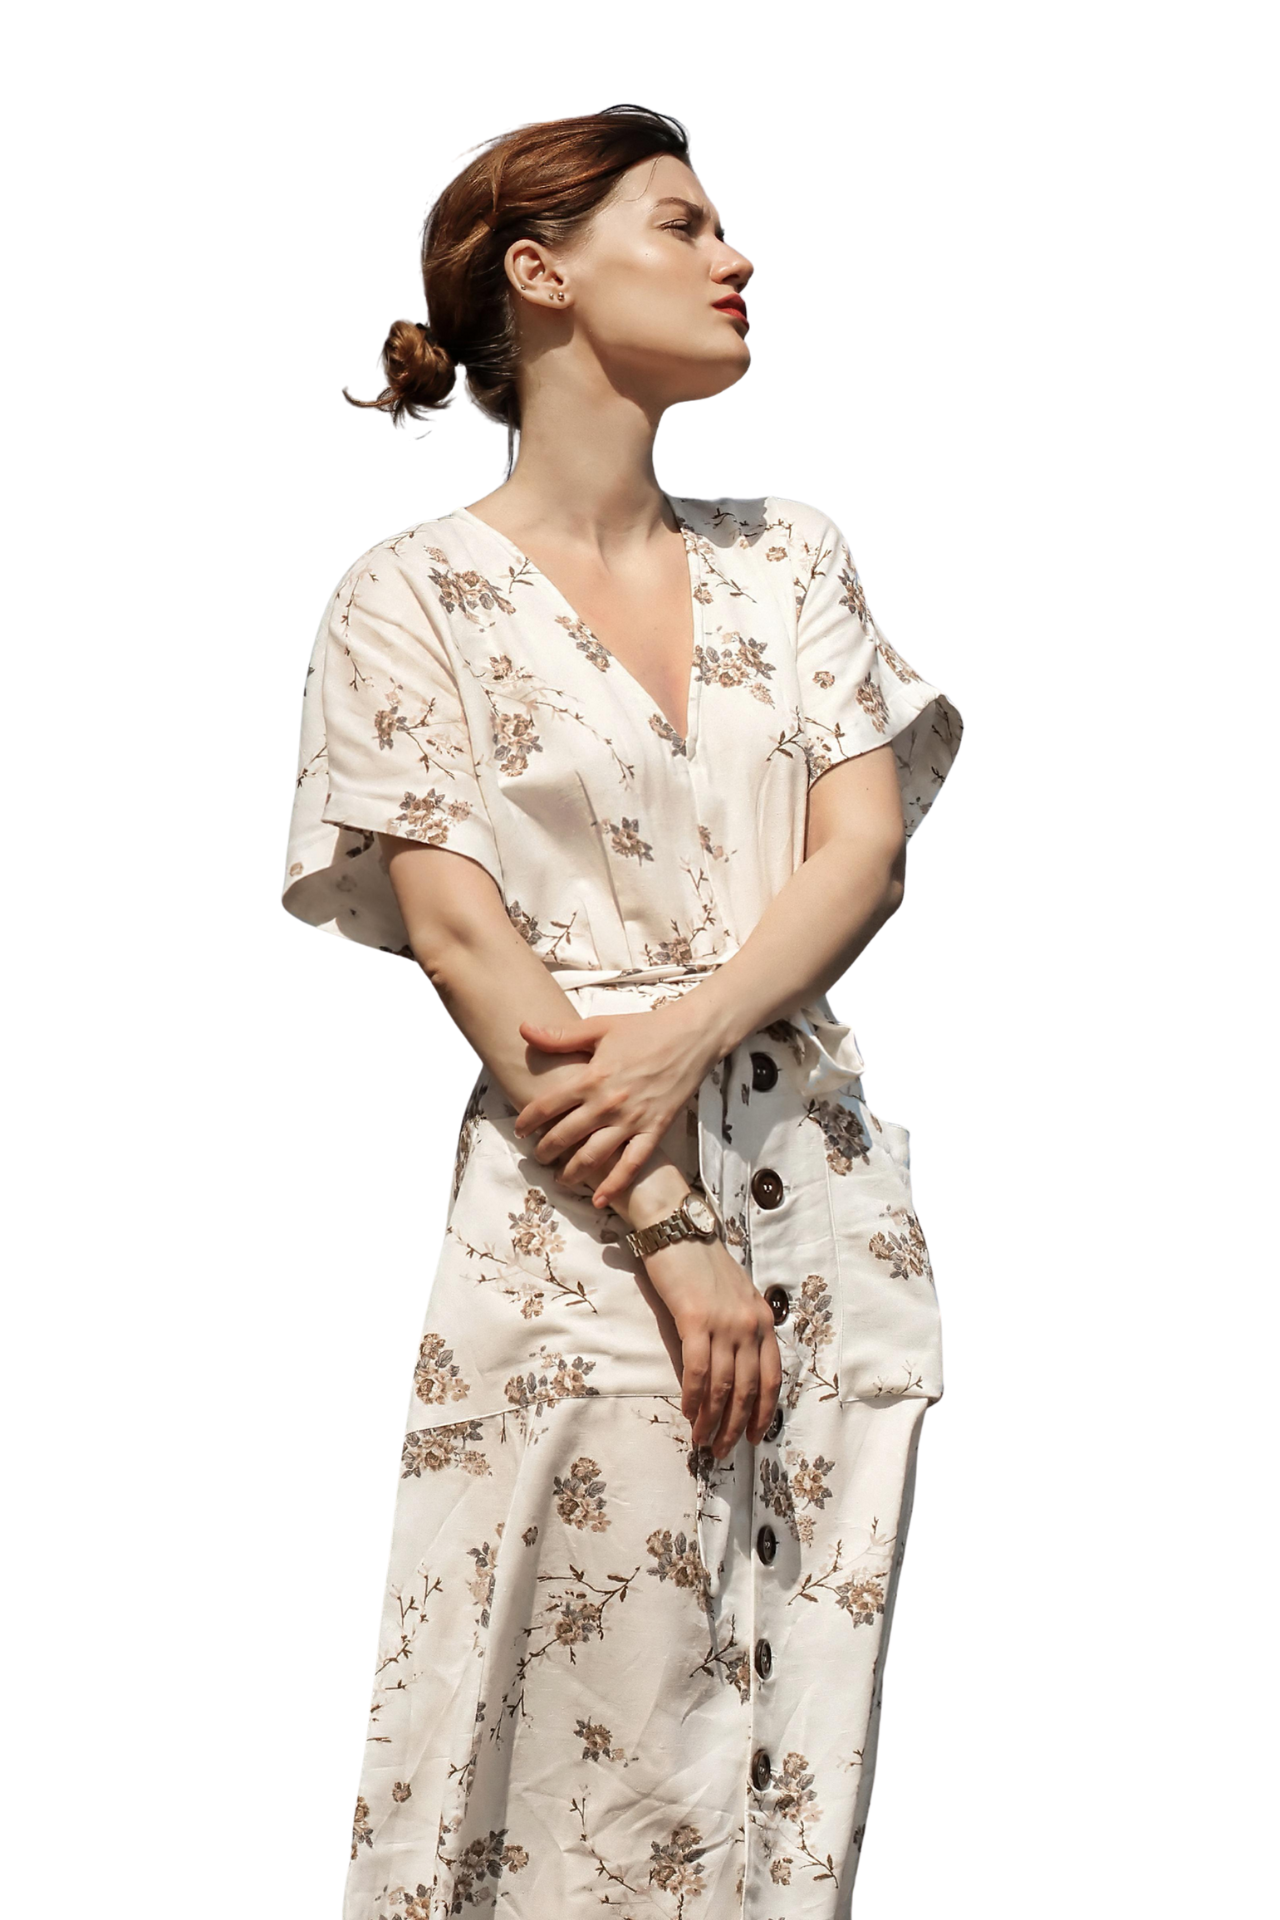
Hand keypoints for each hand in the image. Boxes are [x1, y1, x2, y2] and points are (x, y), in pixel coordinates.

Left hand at [514, 1004, 722, 1214]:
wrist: (691, 1036)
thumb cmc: (645, 1029)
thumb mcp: (600, 1027)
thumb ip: (560, 1035)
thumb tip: (524, 1028)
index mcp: (592, 1077)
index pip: (548, 1106)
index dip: (528, 1121)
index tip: (519, 1130)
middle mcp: (608, 1103)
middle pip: (565, 1135)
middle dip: (545, 1150)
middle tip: (537, 1157)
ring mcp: (632, 1120)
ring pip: (593, 1156)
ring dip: (572, 1172)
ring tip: (560, 1180)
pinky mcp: (655, 1130)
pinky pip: (632, 1164)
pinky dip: (615, 1184)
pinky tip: (599, 1200)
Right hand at [640, 1230, 781, 1456]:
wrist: (677, 1228)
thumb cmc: (700, 1263)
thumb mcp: (732, 1297)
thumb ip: (736, 1331)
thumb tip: (727, 1376)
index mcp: (762, 1319)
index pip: (772, 1378)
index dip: (763, 1413)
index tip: (754, 1437)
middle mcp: (749, 1324)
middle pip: (748, 1389)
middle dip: (736, 1426)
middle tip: (723, 1451)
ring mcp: (724, 1322)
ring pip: (723, 1386)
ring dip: (713, 1420)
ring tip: (703, 1442)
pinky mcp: (695, 1319)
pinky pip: (697, 1370)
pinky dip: (694, 1397)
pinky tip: (688, 1412)